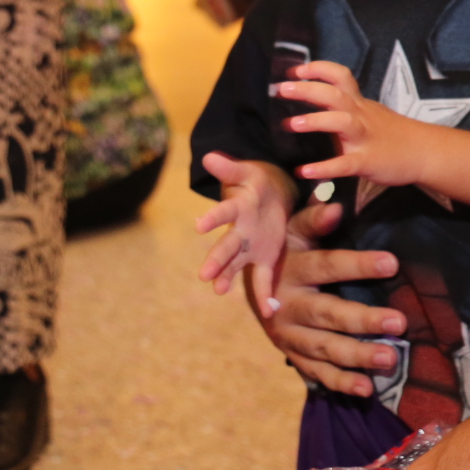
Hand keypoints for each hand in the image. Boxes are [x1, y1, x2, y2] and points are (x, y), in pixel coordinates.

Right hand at [194, 154, 291, 315]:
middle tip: (204, 275)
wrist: (269, 194)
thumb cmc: (254, 183)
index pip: (221, 214)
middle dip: (216, 261)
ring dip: (228, 277)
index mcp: (235, 209)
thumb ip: (229, 167)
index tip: (199, 226)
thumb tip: (208, 157)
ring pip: (236, 264)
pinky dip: (264, 295)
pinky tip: (270, 312)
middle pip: (225, 247)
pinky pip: (263, 278)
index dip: (212, 219)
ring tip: (218, 290)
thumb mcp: (245, 172)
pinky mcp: (265, 258)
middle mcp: (238, 232)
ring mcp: (249, 247)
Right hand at [261, 199, 406, 395]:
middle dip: (363, 320)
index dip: (358, 265)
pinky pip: (317, 372)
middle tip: (399, 322)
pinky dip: (340, 382)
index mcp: (290, 269)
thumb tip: (336, 206)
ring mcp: (288, 335)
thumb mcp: (293, 230)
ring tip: (390, 358)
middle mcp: (286, 305)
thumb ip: (314, 219)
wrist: (250, 284)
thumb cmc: (285, 250)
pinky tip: (367, 389)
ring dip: (357, 356)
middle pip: (328, 314)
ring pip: (325, 347)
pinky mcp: (292, 354)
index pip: (327, 266)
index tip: (393, 263)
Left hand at [282, 60, 425, 186]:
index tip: (294, 70)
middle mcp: (360, 116)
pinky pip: (344, 164)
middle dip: (308, 90)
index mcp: (359, 103)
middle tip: (282, 90)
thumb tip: (315, 101)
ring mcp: (365, 138)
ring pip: (341, 123)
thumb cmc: (394, 133)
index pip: (340, 76)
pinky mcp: (368, 162)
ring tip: (290, 125)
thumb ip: (347, 107)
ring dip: (316, 121)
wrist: (425, 151)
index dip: (318, 70)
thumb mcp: (371, 112)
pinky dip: (324, 168)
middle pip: (335, 95)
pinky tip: (304, 171)